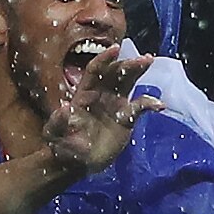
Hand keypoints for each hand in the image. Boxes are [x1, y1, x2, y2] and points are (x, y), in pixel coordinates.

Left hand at [43, 47, 162, 174]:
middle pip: (116, 73)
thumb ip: (57, 122)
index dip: (105, 59)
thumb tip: (65, 107)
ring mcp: (115, 105)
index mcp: (84, 93)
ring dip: (139, 71)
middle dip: (128, 63)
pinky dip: (150, 104)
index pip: (95, 70)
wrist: (75, 164)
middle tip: (144, 58)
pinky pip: (139, 108)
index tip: (116, 49)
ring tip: (149, 62)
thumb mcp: (54, 134)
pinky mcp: (126, 120)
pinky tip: (160, 105)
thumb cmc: (61, 145)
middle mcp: (101, 94)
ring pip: (129, 83)